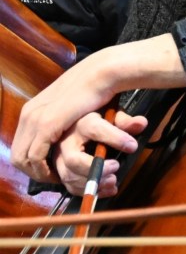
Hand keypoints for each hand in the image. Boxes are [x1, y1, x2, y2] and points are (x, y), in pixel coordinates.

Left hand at [12, 34, 185, 185]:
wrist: (100, 74)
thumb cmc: (93, 89)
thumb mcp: (71, 108)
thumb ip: (63, 121)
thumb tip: (65, 134)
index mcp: (32, 110)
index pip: (21, 145)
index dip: (33, 164)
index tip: (51, 171)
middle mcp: (29, 114)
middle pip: (17, 155)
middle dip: (34, 172)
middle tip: (54, 178)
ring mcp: (35, 118)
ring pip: (22, 158)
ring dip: (38, 173)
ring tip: (57, 178)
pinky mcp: (47, 123)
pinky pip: (35, 155)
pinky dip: (44, 168)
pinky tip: (59, 172)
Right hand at [51, 110, 147, 196]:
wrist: (77, 129)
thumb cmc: (96, 123)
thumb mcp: (111, 118)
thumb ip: (126, 122)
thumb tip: (141, 123)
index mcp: (82, 124)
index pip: (95, 129)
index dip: (115, 138)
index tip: (132, 146)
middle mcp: (67, 143)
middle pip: (74, 160)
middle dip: (95, 168)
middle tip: (115, 167)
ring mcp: (61, 160)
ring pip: (70, 176)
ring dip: (93, 183)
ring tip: (113, 180)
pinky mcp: (62, 173)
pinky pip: (71, 187)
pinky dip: (90, 192)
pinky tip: (108, 189)